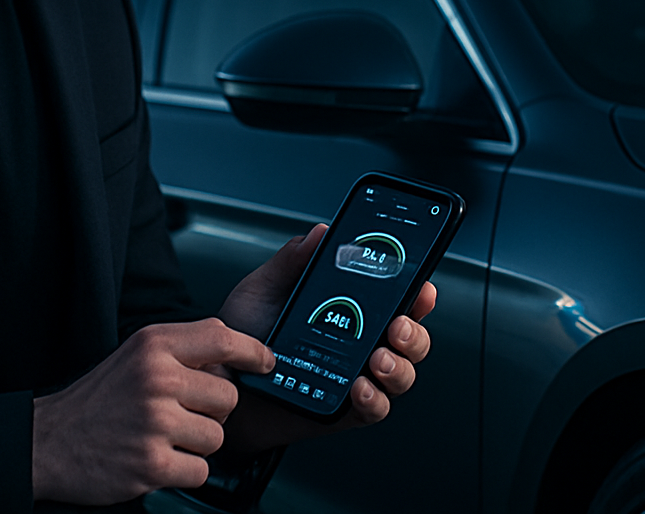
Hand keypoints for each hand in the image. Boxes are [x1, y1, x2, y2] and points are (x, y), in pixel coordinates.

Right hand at [29, 318, 273, 504]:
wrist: (50, 441)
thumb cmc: (101, 399)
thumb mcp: (136, 354)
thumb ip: (183, 349)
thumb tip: (238, 356)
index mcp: (154, 346)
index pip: (223, 338)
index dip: (254, 351)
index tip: (267, 362)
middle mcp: (156, 379)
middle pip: (228, 397)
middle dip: (212, 412)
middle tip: (179, 415)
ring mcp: (154, 423)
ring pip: (217, 437)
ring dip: (197, 444)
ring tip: (163, 437)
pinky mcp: (151, 464)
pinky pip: (200, 470)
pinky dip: (184, 471)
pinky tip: (157, 459)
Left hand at [217, 225, 437, 454]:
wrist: (221, 382)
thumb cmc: (245, 334)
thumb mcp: (264, 288)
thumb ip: (292, 260)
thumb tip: (320, 232)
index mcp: (351, 309)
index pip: (397, 298)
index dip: (418, 292)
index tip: (422, 286)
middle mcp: (361, 342)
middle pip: (412, 337)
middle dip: (415, 331)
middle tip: (398, 325)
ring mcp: (357, 376)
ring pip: (402, 374)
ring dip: (399, 366)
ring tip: (378, 359)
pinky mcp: (345, 411)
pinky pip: (375, 409)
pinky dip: (375, 399)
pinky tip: (360, 388)